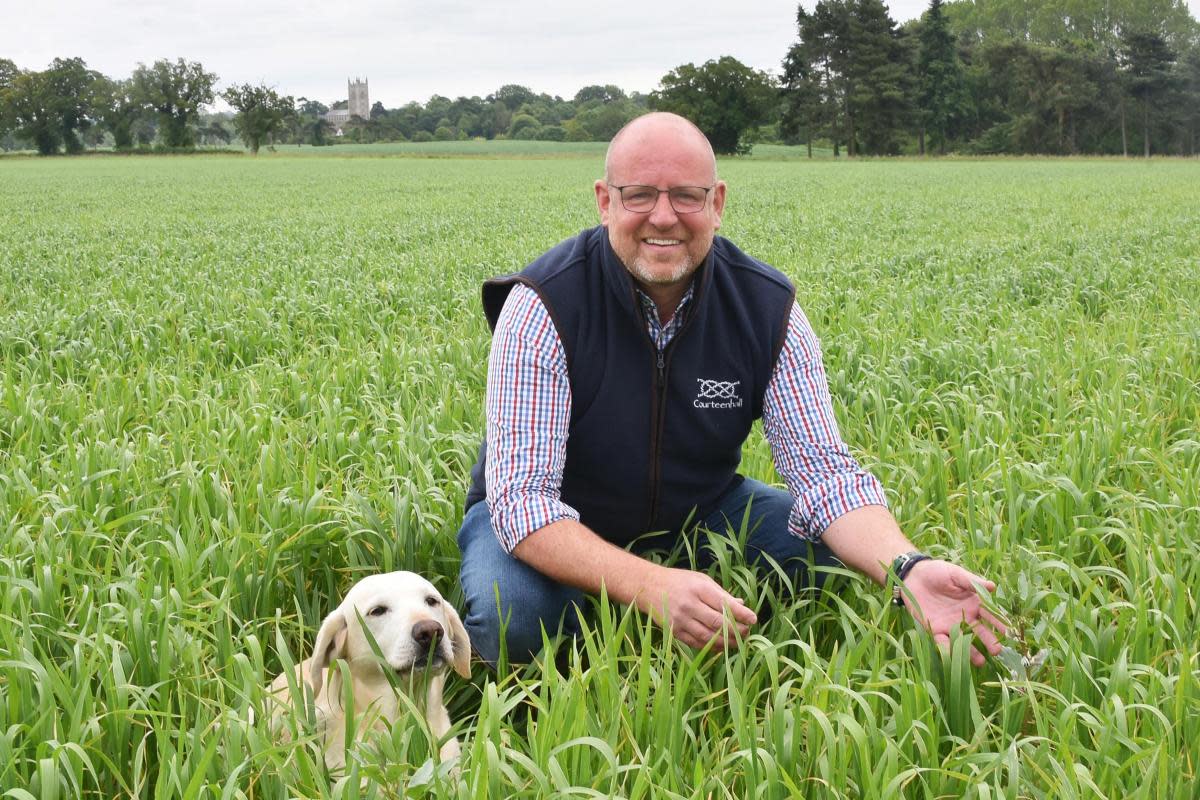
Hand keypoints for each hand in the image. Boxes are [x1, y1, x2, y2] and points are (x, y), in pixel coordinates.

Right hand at [639, 566, 757, 650]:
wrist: (648, 586)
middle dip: (737, 630)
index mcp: (698, 589)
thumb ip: (721, 594)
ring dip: (726, 642)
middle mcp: (689, 605)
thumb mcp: (701, 580)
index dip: (741, 614)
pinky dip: (711, 647)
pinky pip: (696, 643)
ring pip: (708, 637)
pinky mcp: (674, 631)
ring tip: (738, 642)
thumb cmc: (679, 581)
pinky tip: (721, 646)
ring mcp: (681, 620)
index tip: (753, 619)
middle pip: (718, 623)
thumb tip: (741, 605)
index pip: (724, 604)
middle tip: (748, 633)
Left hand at [900, 560, 1006, 666]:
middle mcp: (966, 617)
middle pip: (980, 631)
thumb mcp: (956, 574)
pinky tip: (953, 655)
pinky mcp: (935, 630)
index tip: (1008, 632)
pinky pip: (942, 642)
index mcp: (974, 603)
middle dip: (989, 641)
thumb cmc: (938, 572)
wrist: (914, 576)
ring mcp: (951, 625)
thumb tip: (993, 586)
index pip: (990, 614)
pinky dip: (947, 648)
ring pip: (964, 640)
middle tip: (997, 651)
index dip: (999, 623)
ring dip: (972, 652)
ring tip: (980, 661)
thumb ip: (972, 582)